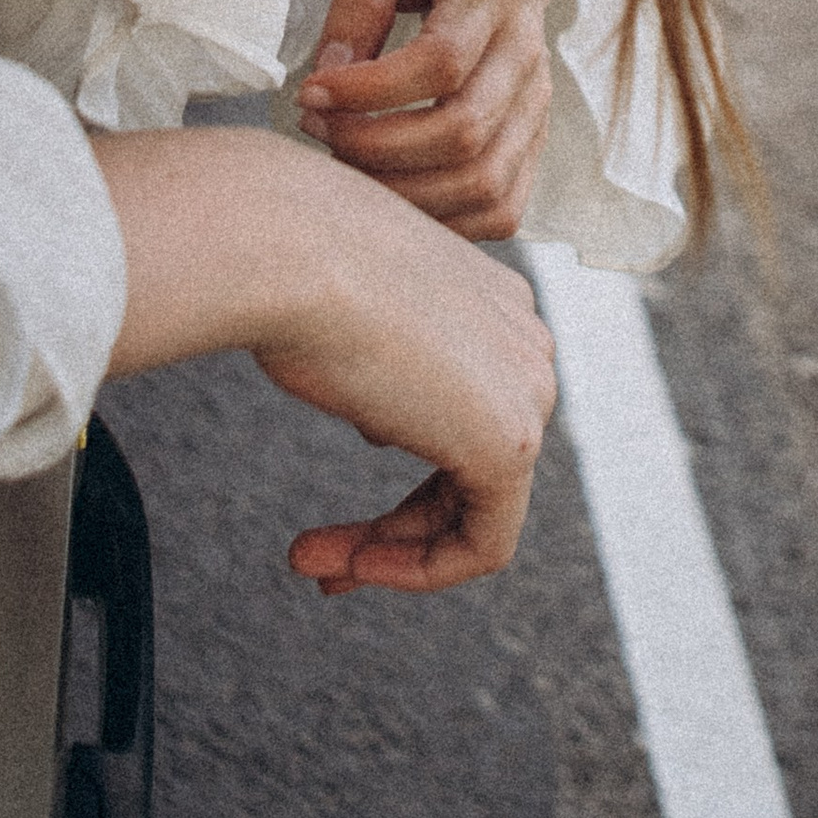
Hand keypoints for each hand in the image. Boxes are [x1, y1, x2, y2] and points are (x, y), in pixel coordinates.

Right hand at [91, 126, 557, 593]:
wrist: (288, 249)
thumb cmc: (291, 264)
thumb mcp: (344, 307)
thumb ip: (382, 358)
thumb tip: (385, 417)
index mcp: (490, 297)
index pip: (459, 408)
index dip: (398, 468)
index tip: (333, 501)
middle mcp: (524, 338)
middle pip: (470, 464)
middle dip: (394, 526)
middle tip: (315, 556)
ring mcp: (528, 388)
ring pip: (476, 508)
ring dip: (391, 551)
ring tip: (312, 565)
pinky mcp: (513, 443)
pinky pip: (484, 542)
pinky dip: (419, 569)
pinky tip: (355, 566)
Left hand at [298, 0, 554, 240]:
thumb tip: (333, 72)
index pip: (442, 62)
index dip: (369, 91)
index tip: (310, 90)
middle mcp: (528, 56)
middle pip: (462, 133)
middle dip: (373, 146)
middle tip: (316, 125)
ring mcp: (537, 106)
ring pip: (483, 183)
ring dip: (402, 192)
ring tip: (345, 158)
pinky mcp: (534, 140)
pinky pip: (501, 209)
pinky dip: (442, 221)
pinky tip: (391, 192)